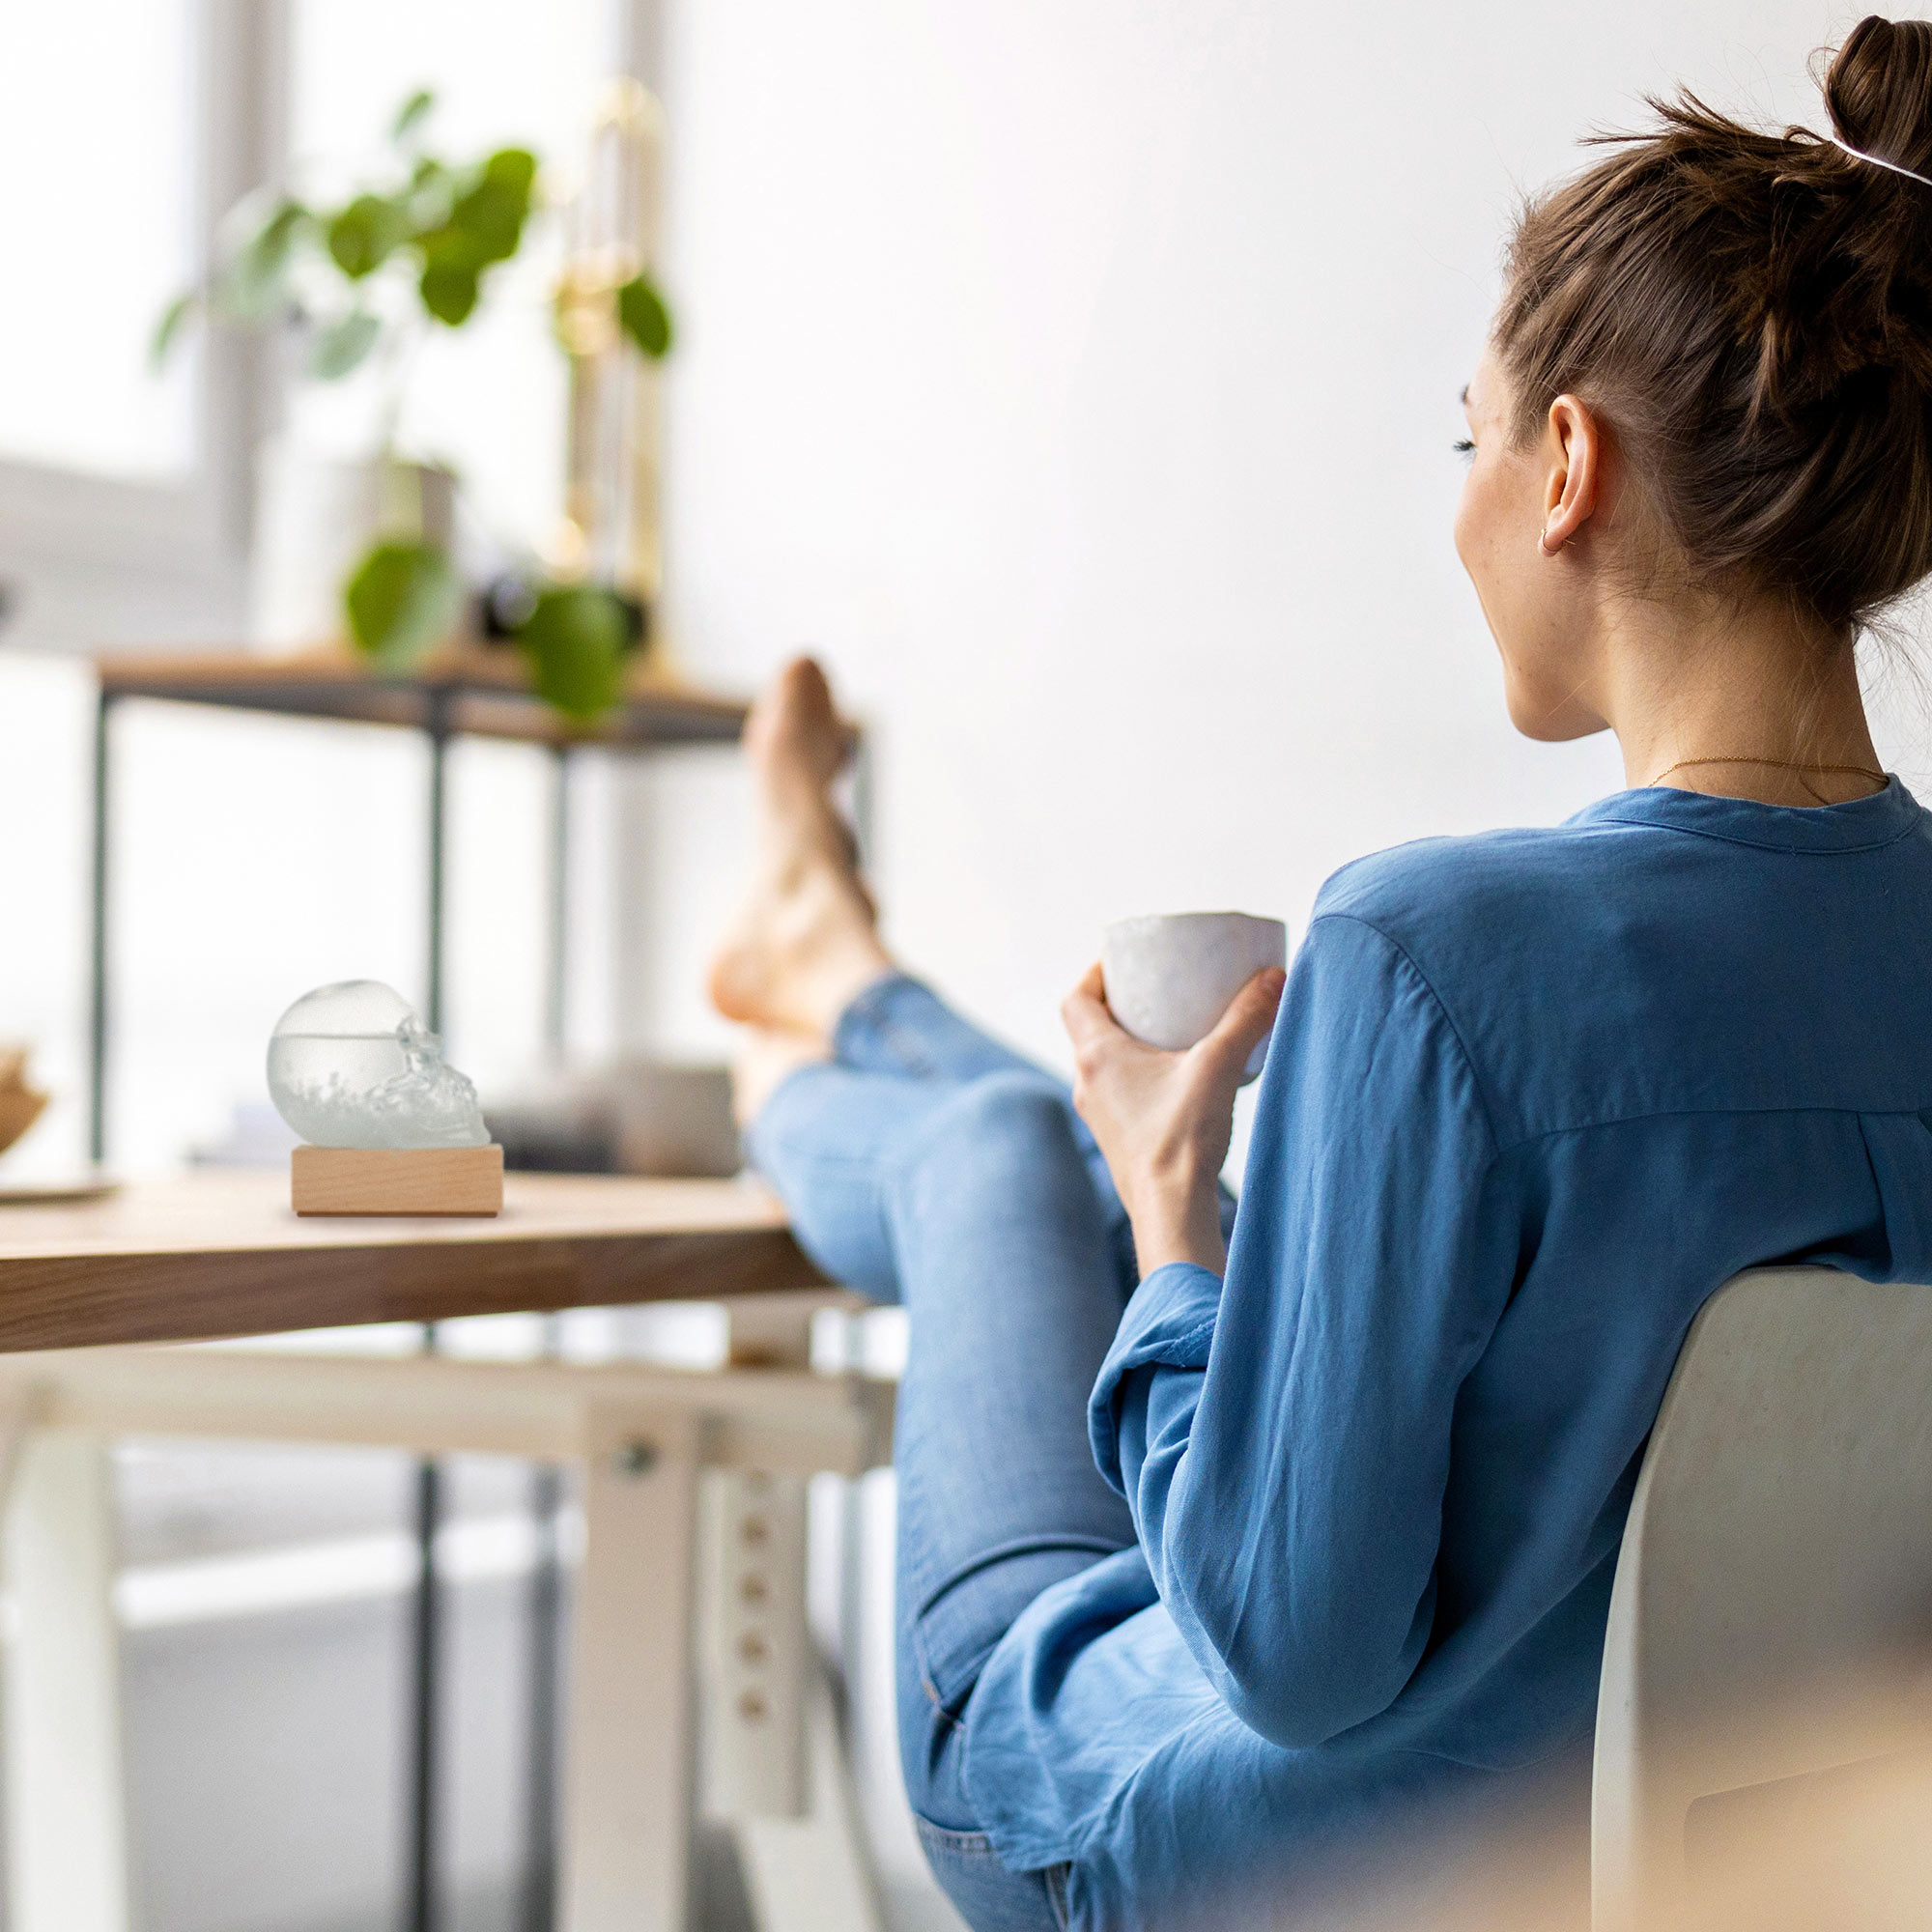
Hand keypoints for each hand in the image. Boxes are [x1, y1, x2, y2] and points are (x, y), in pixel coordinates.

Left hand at [1061, 962, 1285, 1276]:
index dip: (1095, 975)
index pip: (1076, 999)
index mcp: (1097, 1056)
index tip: (1124, 963)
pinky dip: (1137, 1073)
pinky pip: (1118, 1091)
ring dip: (1127, 1042)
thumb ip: (1247, 1019)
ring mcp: (1099, 1114)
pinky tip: (1175, 1077)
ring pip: (1103, 1063)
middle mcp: (1087, 1083)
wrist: (1171, 1211)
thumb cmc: (1182, 1138)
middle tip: (1155, 989)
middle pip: (1088, 1028)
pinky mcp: (1117, 1138)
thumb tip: (1274, 976)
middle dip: (1119, 1004)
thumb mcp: (1218, 1066)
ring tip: (1168, 1028)